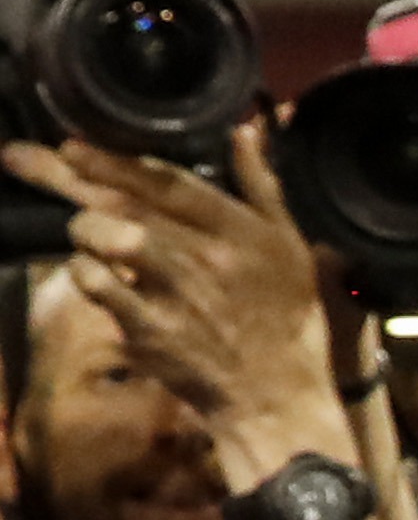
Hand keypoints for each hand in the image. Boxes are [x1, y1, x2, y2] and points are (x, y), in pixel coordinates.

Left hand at [3, 123, 339, 483]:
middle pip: (126, 204)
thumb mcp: (289, 242)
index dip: (116, 161)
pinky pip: (97, 287)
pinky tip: (91, 272)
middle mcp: (206, 256)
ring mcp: (174, 294)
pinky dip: (84, 272)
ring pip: (106, 239)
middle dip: (68, 178)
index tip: (72, 145)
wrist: (274, 389)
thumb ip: (262, 185)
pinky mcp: (149, 329)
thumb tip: (246, 130)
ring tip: (83, 230)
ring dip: (83, 229)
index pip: (169, 183)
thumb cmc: (284, 312)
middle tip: (23, 157)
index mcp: (241, 230)